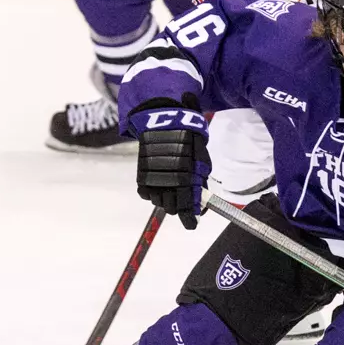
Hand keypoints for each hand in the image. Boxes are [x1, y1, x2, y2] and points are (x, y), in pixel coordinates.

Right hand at [127, 96, 210, 229]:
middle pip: (171, 207)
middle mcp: (169, 180)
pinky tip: (159, 185)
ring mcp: (154, 178)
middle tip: (183, 203)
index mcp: (188, 177)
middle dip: (178, 208)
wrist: (164, 120)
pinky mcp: (142, 174)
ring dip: (165, 200)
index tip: (192, 224)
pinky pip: (146, 193)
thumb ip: (200, 178)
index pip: (188, 205)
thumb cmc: (187, 137)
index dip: (190, 217)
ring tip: (171, 190)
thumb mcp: (200, 156)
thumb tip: (201, 199)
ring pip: (159, 201)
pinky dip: (152, 192)